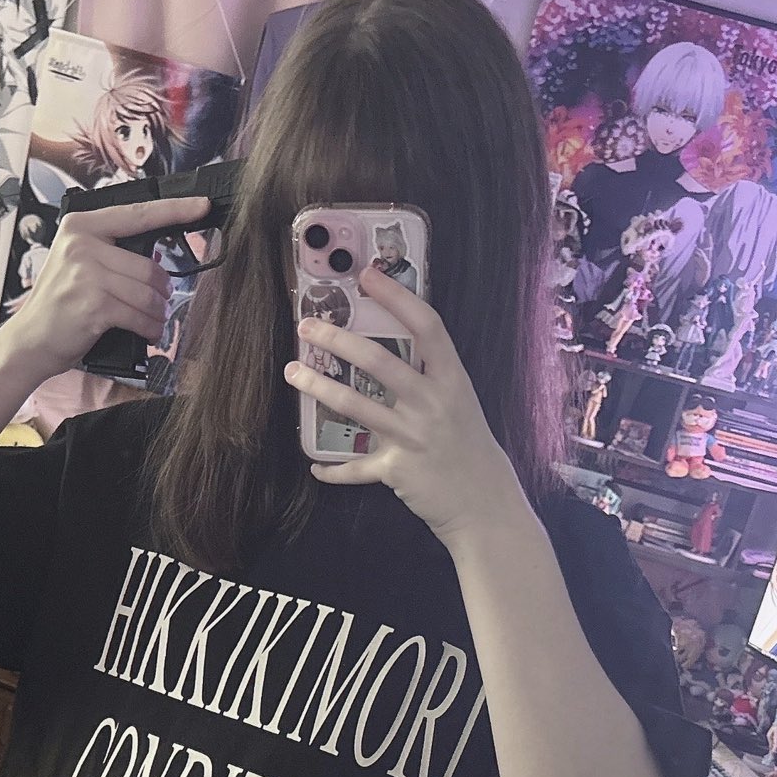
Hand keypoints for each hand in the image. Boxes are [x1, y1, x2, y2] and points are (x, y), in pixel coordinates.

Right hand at [2, 194, 209, 384]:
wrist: (30, 340)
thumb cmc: (59, 304)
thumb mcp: (77, 262)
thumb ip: (110, 251)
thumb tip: (154, 254)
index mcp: (80, 226)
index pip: (138, 213)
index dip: (175, 209)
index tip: (201, 205)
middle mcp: (82, 244)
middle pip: (148, 265)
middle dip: (161, 290)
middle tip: (159, 302)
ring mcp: (87, 274)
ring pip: (148, 292)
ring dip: (158, 313)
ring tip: (154, 320)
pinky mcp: (95, 305)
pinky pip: (139, 315)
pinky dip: (150, 328)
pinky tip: (148, 332)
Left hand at [284, 268, 529, 547]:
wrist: (483, 501)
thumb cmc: (468, 446)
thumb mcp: (459, 402)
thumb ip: (428, 377)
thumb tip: (384, 350)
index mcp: (452, 380)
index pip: (427, 326)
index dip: (397, 298)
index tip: (368, 275)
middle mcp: (432, 403)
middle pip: (379, 361)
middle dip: (338, 339)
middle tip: (307, 326)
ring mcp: (413, 436)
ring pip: (356, 406)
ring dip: (319, 386)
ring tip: (293, 372)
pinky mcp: (396, 470)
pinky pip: (355, 467)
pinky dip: (333, 470)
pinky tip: (315, 466)